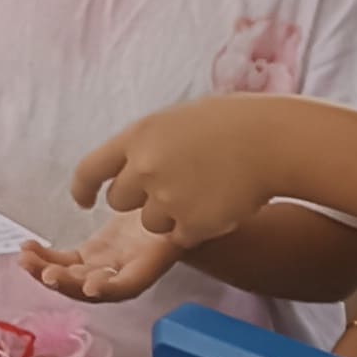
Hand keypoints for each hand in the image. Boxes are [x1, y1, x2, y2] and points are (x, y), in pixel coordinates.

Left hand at [19, 221, 182, 306]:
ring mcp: (103, 267)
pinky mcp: (90, 257)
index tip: (91, 287)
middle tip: (47, 273)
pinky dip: (45, 258)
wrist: (168, 208)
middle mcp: (122, 274)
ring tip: (26, 259)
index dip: (108, 289)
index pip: (126, 285)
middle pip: (92, 288)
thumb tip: (157, 204)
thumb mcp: (168, 208)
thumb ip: (160, 213)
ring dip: (46, 271)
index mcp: (147, 266)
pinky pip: (64, 263)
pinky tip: (27, 249)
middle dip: (67, 283)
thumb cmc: (170, 207)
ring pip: (72, 278)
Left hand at [69, 99, 290, 250]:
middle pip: (119, 201)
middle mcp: (144, 169)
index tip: (83, 200)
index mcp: (137, 137)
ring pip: (150, 223)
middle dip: (139, 198)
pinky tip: (218, 203)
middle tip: (175, 182)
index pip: (89, 169)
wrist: (273, 141)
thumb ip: (147, 143)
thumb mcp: (177, 120)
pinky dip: (196, 226)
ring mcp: (166, 200)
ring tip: (206, 188)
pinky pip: (179, 236)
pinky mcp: (190, 226)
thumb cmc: (233, 123)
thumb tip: (130, 164)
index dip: (83, 188)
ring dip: (170, 213)